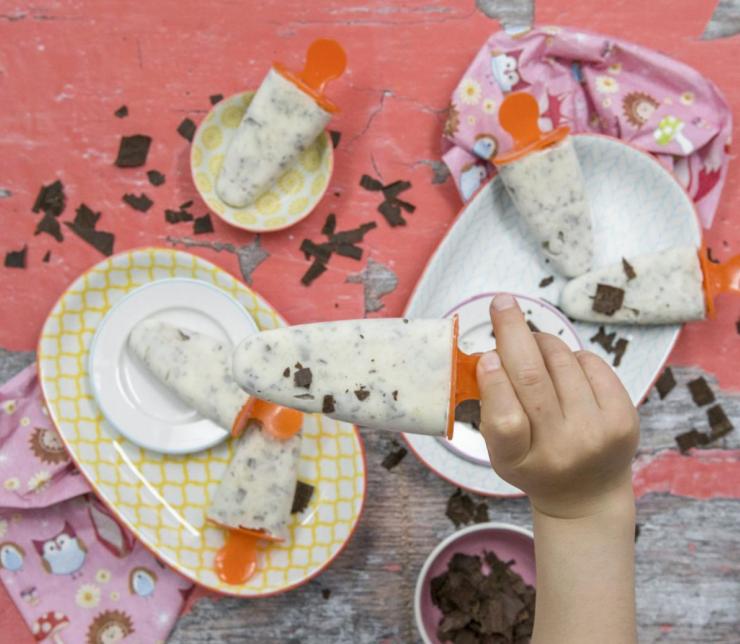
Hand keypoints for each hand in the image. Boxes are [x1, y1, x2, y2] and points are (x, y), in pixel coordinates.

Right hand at [476, 294, 638, 518]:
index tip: (486, 355)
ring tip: (532, 348)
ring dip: (541, 343)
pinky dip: (571, 356)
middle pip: (533, 379)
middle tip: (502, 303)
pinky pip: (589, 362)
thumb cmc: (533, 462)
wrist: (587, 493)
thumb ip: (493, 406)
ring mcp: (598, 433)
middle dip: (513, 333)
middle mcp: (562, 449)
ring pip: (561, 361)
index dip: (495, 385)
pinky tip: (564, 370)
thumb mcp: (501, 449)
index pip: (506, 421)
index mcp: (519, 461)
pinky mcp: (624, 417)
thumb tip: (491, 353)